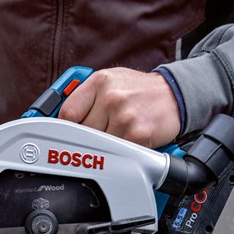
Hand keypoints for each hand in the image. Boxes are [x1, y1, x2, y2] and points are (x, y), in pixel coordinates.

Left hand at [59, 68, 180, 147]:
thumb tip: (59, 118)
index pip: (67, 113)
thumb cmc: (139, 90)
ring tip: (116, 133)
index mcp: (100, 82)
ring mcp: (124, 117)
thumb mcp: (111, 80)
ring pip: (97, 145)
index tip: (68, 133)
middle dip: (88, 137)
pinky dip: (119, 152)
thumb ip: (86, 95)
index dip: (65, 127)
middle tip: (99, 133)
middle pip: (81, 132)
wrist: (174, 94)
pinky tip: (126, 140)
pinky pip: (116, 152)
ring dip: (105, 146)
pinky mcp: (136, 135)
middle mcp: (111, 98)